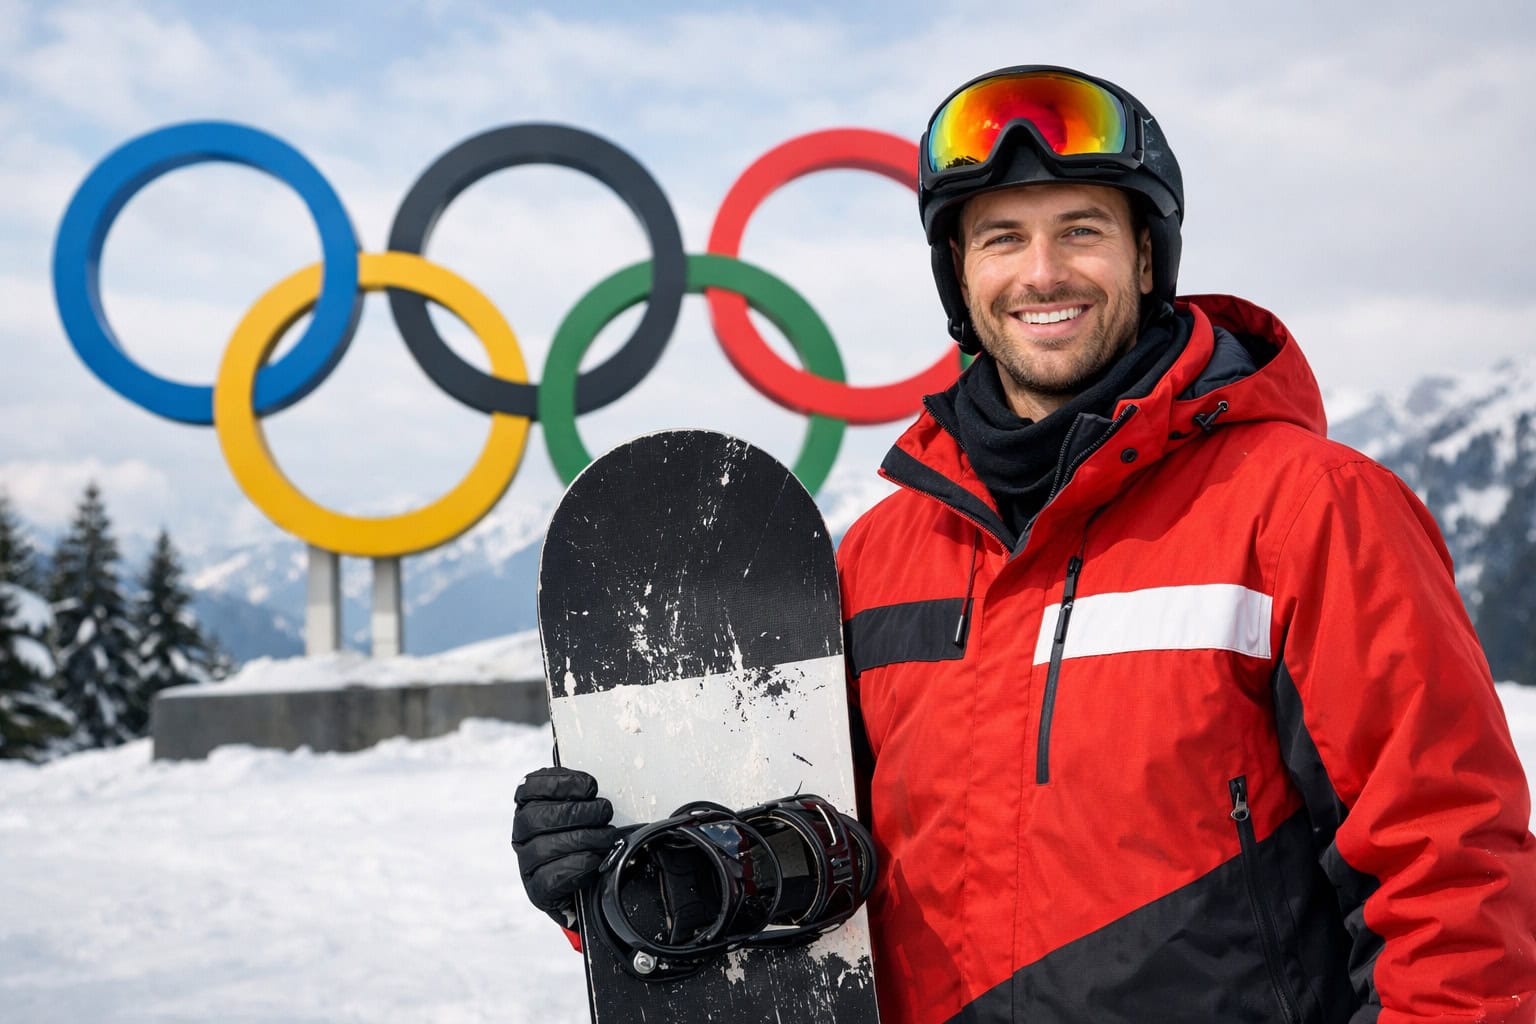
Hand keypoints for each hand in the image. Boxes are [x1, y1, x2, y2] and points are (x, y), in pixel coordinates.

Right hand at [512, 766, 617, 928]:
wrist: (592, 886)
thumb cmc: (588, 841)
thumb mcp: (586, 811)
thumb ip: (582, 792)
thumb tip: (587, 775)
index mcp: (529, 809)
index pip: (529, 788)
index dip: (559, 783)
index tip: (589, 786)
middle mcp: (522, 836)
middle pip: (534, 818)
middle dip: (575, 812)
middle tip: (604, 811)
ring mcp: (527, 865)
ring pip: (542, 848)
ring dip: (582, 839)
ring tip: (606, 837)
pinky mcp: (538, 892)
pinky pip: (550, 879)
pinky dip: (577, 867)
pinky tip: (594, 860)